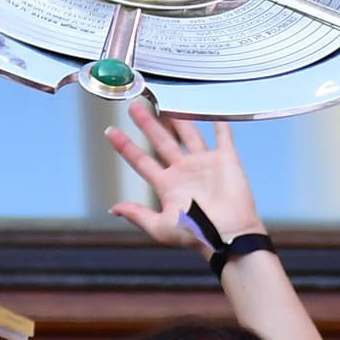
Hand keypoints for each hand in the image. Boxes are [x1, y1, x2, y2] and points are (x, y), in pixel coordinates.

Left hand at [107, 100, 260, 257]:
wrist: (229, 236)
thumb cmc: (197, 236)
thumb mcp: (160, 227)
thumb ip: (138, 215)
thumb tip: (115, 209)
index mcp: (169, 186)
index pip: (142, 161)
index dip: (126, 147)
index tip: (111, 132)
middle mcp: (185, 172)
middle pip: (161, 142)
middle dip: (147, 124)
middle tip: (135, 107)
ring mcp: (205, 165)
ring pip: (188, 134)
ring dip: (178, 119)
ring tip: (165, 102)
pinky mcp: (227, 161)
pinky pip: (223, 137)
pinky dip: (220, 124)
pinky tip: (214, 110)